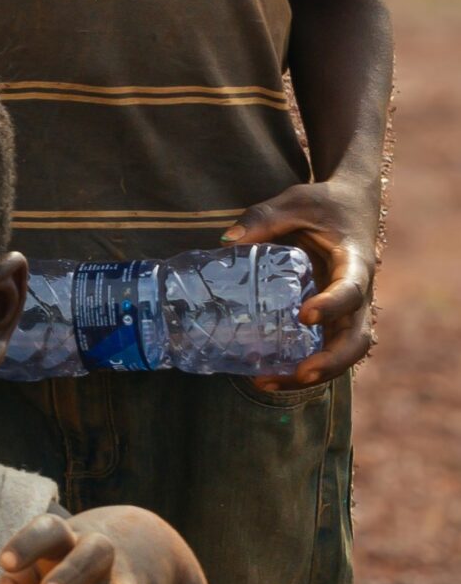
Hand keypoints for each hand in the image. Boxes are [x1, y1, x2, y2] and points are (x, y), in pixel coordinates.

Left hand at [226, 180, 377, 387]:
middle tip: (300, 373)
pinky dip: (301, 366)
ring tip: (268, 382)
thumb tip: (225, 240)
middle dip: (332, 361)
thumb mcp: (296, 201)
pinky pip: (324, 348)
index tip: (305, 315)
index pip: (352, 290)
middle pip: (357, 338)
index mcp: (355, 263)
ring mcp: (347, 310)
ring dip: (314, 373)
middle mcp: (358, 293)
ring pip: (343, 352)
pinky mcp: (332, 317)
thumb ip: (263, 218)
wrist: (353, 205)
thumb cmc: (325, 204)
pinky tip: (266, 375)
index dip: (332, 306)